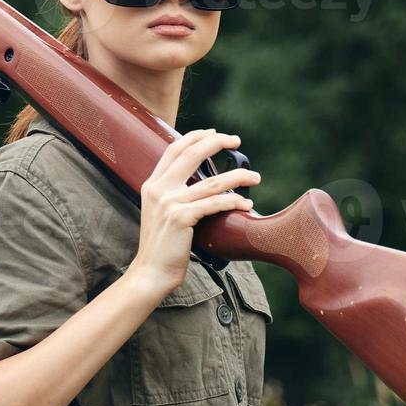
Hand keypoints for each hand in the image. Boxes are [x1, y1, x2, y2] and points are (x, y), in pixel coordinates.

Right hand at [126, 128, 258, 299]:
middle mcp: (159, 190)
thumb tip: (200, 183)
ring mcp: (169, 203)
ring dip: (238, 177)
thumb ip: (173, 195)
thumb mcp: (160, 213)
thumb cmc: (162, 246)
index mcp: (152, 185)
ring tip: (255, 177)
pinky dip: (234, 201)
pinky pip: (214, 204)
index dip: (195, 137)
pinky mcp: (182, 218)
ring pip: (212, 182)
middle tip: (236, 141)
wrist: (151, 272)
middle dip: (217, 142)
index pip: (173, 149)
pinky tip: (246, 204)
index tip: (213, 133)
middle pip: (191, 154)